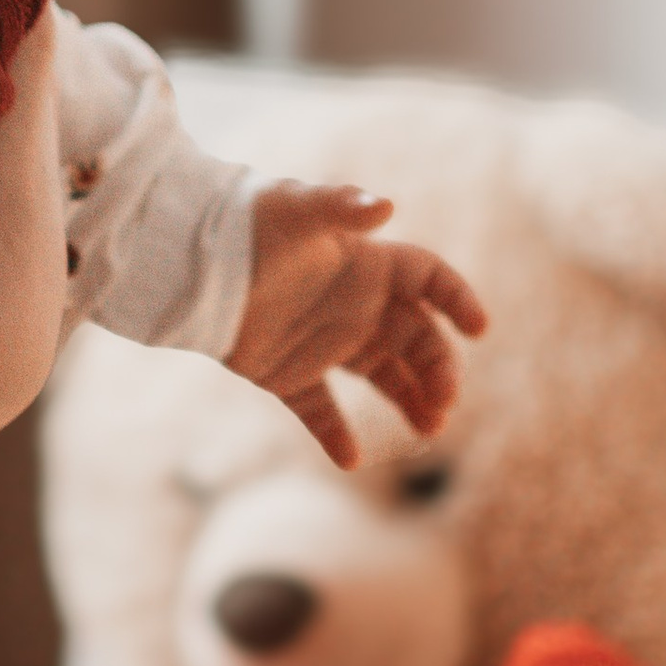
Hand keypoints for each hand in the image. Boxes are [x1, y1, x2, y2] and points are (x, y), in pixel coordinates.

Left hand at [227, 182, 486, 466]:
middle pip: (417, 339)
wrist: (186, 259)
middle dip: (439, 369)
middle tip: (443, 402)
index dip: (456, 299)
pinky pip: (320, 410)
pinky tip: (349, 460)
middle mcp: (353, 305)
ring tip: (427, 431)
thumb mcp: (294, 209)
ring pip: (383, 378)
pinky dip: (334, 435)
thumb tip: (384, 205)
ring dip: (410, 402)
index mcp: (365, 264)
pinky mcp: (287, 373)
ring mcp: (323, 342)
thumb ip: (339, 206)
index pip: (427, 278)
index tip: (478, 329)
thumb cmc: (244, 223)